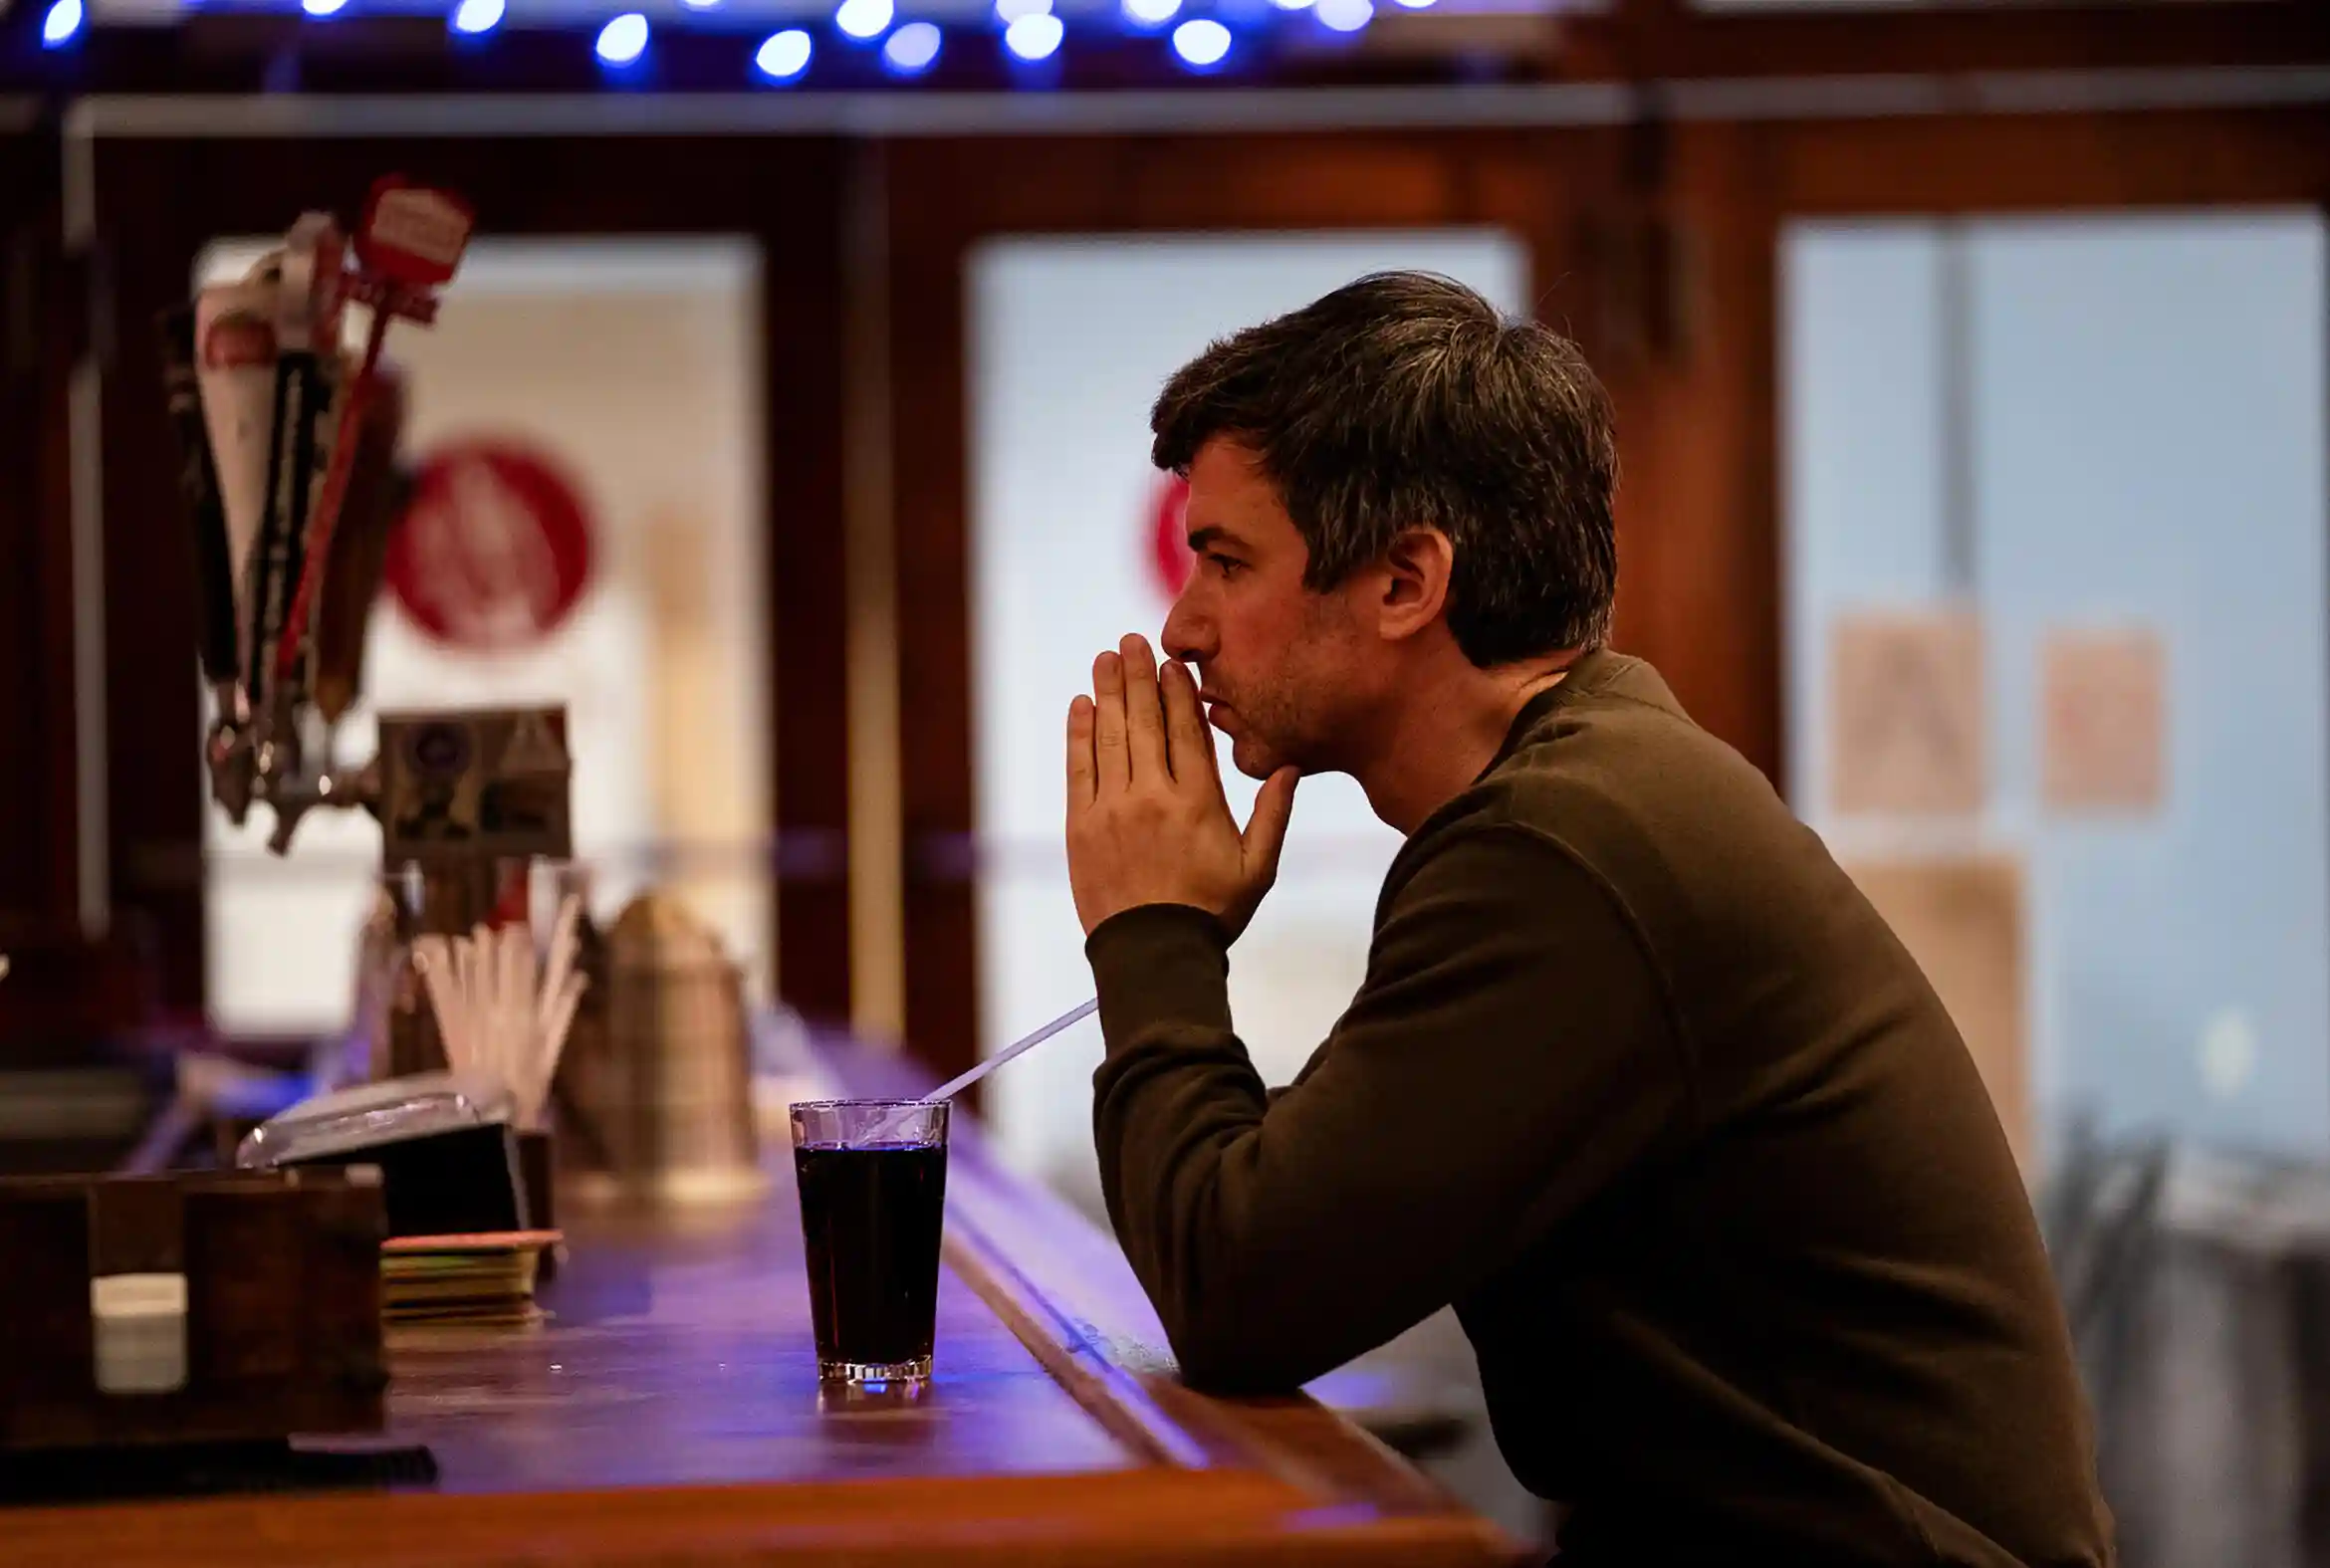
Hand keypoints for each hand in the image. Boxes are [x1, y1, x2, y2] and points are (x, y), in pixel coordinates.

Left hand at [1066, 633, 1297, 939]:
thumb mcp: (1257, 869)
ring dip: (1107, 693)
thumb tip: (1288, 767)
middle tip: (1131, 641)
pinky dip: (1080, 733)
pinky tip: (1082, 705)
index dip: (1176, 693)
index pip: (1186, 732)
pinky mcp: (1082, 825)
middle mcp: (1154, 796)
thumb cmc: (1211, 914)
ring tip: (1106, 658)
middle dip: (1137, 677)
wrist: (1153, 955)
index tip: (1172, 663)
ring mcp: (1114, 809)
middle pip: (1144, 722)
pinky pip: (1080, 767)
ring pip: (1110, 737)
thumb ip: (1273, 816)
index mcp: (1199, 803)